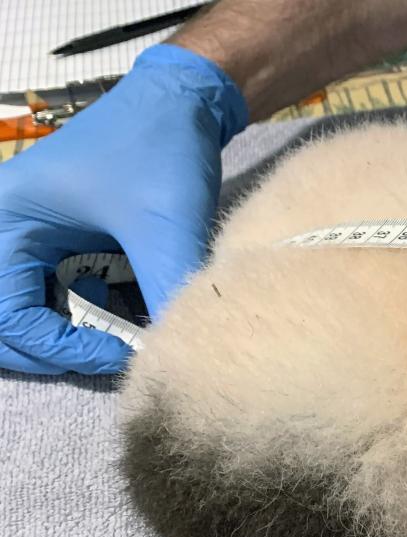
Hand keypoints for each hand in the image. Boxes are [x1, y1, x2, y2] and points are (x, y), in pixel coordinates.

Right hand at [0, 44, 245, 373]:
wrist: (185, 101)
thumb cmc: (160, 149)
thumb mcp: (165, 224)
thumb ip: (164, 289)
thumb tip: (172, 352)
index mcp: (7, 220)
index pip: (5, 314)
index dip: (57, 348)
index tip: (118, 355)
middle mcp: (10, 230)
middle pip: (6, 321)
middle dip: (52, 350)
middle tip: (109, 362)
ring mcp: (37, 236)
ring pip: (34, 311)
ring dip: (71, 336)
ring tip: (121, 346)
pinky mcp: (67, 240)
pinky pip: (63, 293)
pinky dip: (90, 315)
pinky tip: (130, 320)